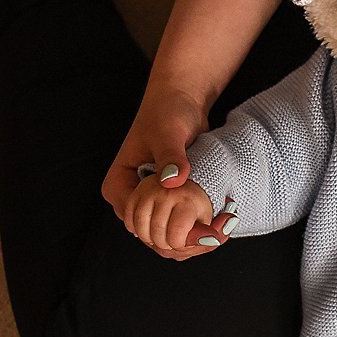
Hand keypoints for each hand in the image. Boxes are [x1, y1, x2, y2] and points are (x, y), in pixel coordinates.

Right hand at [101, 85, 230, 258]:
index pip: (137, 223)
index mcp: (117, 185)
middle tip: (214, 232)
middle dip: (181, 236)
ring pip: (164, 232)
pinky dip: (194, 226)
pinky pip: (176, 222)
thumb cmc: (168, 111)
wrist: (181, 99)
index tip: (199, 230)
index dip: (167, 231)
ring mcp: (146, 200)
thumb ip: (171, 157)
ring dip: (189, 234)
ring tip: (218, 228)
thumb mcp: (169, 133)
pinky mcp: (164, 199)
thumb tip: (173, 180)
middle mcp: (128, 197)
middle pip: (151, 233)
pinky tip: (216, 223)